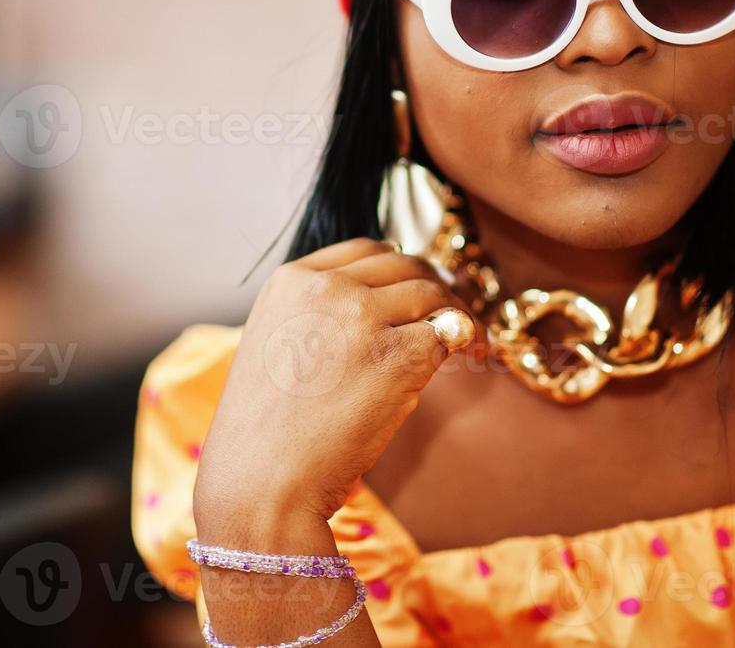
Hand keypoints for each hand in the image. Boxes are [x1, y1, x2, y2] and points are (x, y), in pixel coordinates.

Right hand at [193, 237, 473, 529]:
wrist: (261, 483)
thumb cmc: (267, 432)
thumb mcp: (276, 345)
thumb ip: (319, 316)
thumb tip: (388, 305)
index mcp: (291, 281)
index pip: (366, 251)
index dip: (399, 268)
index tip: (416, 284)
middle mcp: (327, 289)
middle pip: (405, 266)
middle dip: (434, 286)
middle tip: (454, 309)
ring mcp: (363, 319)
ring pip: (432, 293)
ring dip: (456, 312)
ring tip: (467, 338)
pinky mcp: (399, 356)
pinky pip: (449, 332)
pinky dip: (466, 342)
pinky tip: (473, 356)